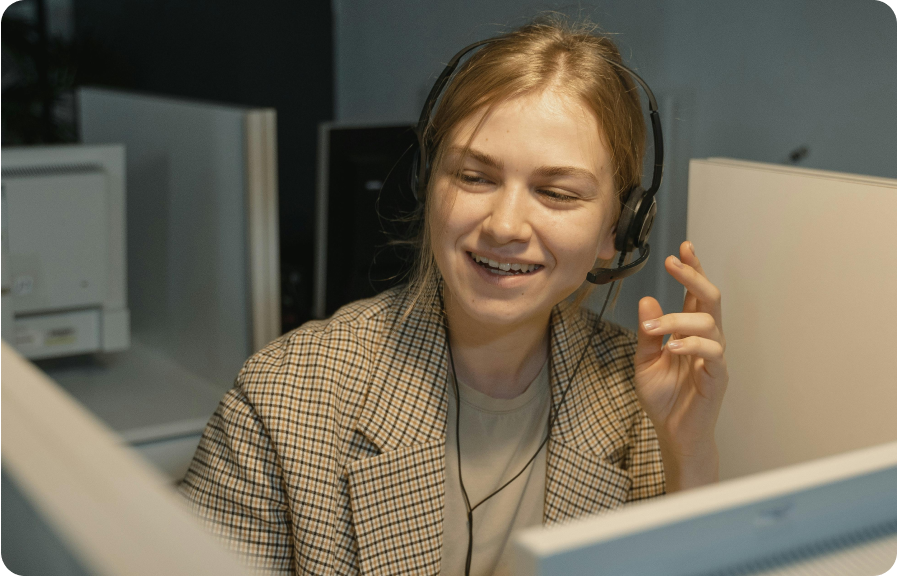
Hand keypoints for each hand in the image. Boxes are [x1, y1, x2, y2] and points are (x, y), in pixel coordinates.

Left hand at [633, 241, 728, 488]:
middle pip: (710, 299)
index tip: (682, 247)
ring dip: (679, 320)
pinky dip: (693, 345)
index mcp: (691, 332)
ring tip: (655, 329)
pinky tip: (673, 346)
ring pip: (710, 324)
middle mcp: (707, 340)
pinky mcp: (717, 377)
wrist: (673, 433)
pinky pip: (712, 354)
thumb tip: (647, 300)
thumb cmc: (664, 397)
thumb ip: (648, 332)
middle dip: (694, 277)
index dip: (692, 270)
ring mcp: (715, 358)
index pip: (696, 295)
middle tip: (673, 262)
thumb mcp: (645, 361)